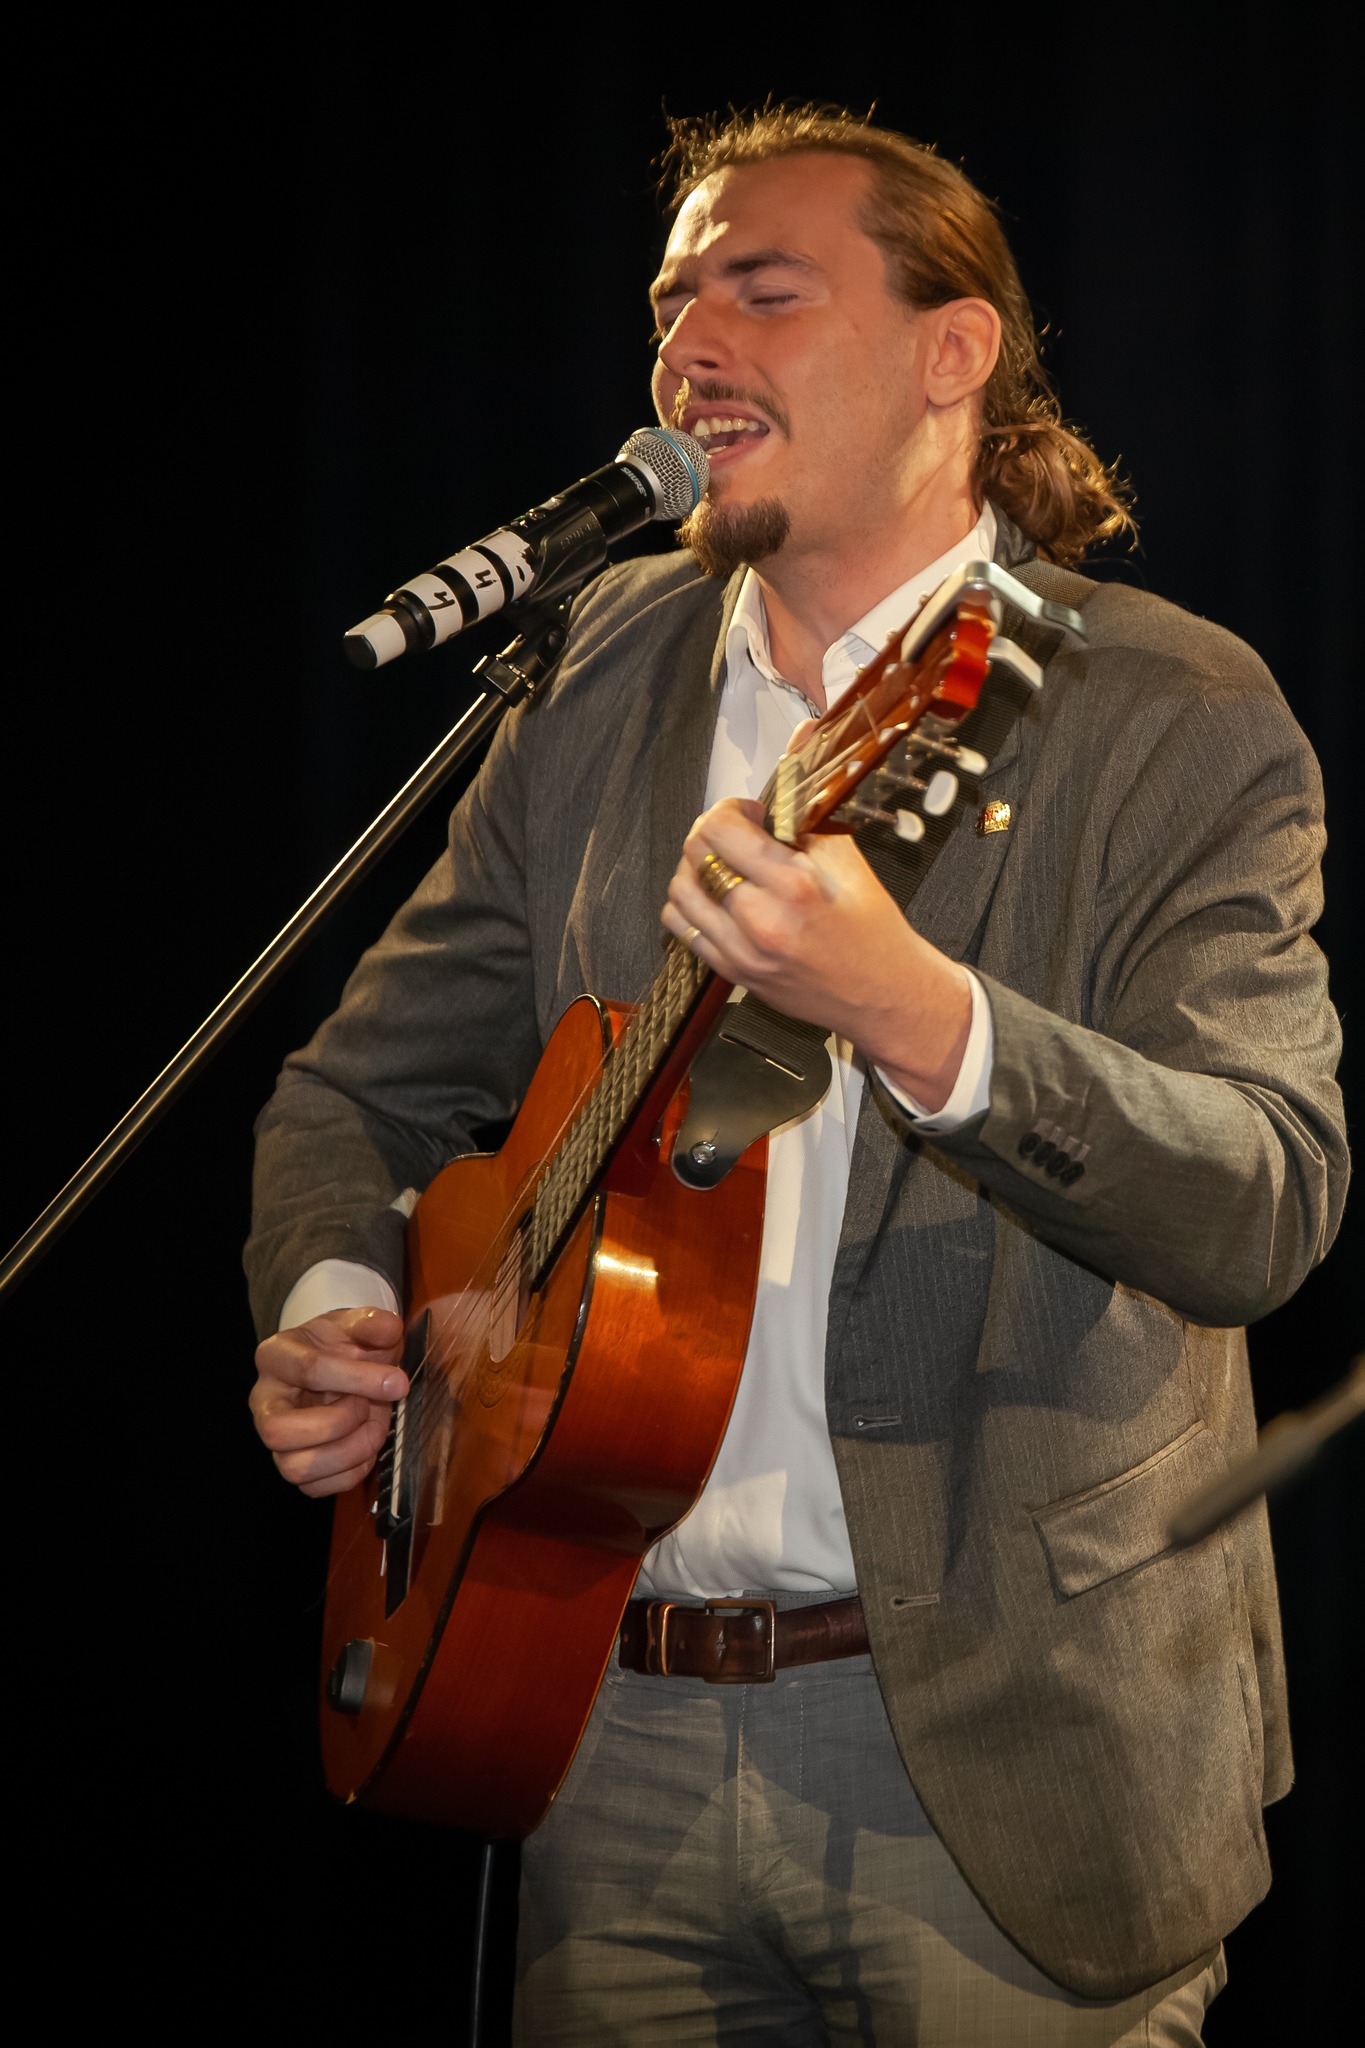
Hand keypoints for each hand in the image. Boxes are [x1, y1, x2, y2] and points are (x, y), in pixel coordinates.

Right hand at [250, 1307, 406, 1498]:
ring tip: (373, 1429)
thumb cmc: (343, 1344)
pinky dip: (349, 1474)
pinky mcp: (292, 1465)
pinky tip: (366, 1449)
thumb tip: (389, 1328)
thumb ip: (373, 1323)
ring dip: (347, 1453)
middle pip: (278, 1431)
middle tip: (368, 1407)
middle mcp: (264, 1401)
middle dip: (337, 1424)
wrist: (340, 1363)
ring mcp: (275, 1438)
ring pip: (294, 1467)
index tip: (398, 1382)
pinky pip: (313, 1488)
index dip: (357, 1378)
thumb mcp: (357, 1324)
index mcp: (276, 1356)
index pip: (307, 1370)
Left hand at [661, 797, 970, 1111]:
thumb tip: (768, 809)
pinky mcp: (734, 973)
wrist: (881, 994)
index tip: (748, 813)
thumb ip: (803, 829)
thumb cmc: (872, 932)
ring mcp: (742, 952)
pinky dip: (692, 906)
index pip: (722, 829)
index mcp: (794, 886)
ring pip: (679, 892)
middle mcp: (761, 921)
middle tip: (734, 833)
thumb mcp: (849, 863)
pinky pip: (684, 930)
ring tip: (722, 866)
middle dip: (710, 832)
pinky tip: (716, 899)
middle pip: (695, 855)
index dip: (730, 809)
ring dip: (694, 868)